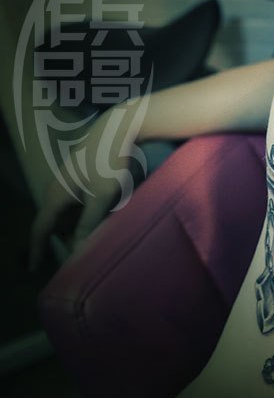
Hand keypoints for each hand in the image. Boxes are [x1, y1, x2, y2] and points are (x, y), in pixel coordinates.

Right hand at [30, 104, 140, 268]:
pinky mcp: (81, 175)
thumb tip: (76, 248)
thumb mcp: (101, 196)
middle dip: (63, 239)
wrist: (118, 129)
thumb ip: (89, 222)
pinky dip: (84, 213)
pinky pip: (77, 202)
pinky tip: (100, 217)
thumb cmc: (109, 163)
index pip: (40, 229)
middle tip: (77, 256)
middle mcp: (57, 189)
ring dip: (76, 226)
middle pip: (55, 222)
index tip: (32, 268)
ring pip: (67, 212)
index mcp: (56, 196)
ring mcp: (68, 180)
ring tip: (91, 238)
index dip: (36, 250)